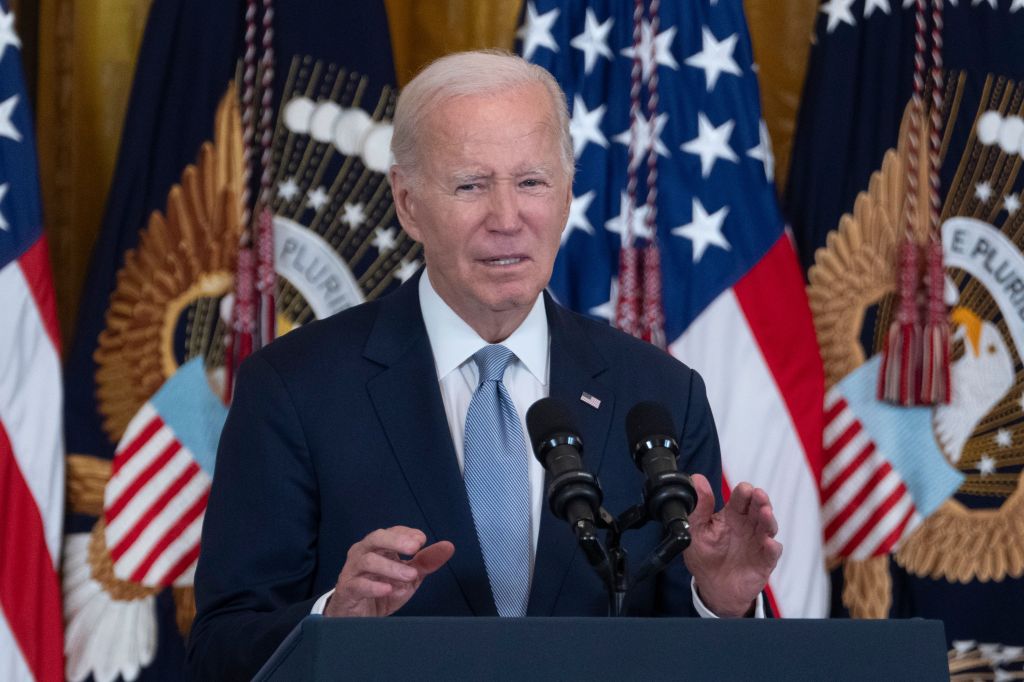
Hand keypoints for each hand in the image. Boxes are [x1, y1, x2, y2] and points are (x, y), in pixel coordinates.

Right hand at [324, 526, 454, 616]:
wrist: (358, 617)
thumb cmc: (383, 590)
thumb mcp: (409, 576)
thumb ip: (426, 561)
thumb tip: (449, 546)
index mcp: (378, 546)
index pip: (391, 531)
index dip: (406, 533)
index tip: (422, 540)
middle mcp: (363, 553)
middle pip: (376, 538)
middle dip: (395, 541)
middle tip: (414, 548)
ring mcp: (353, 571)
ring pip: (368, 561)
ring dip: (391, 567)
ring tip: (410, 575)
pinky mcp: (347, 590)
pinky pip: (358, 584)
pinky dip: (374, 586)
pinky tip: (388, 589)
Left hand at [682, 474, 781, 616]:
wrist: (713, 587)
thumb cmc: (705, 556)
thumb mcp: (696, 530)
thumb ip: (698, 507)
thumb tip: (697, 480)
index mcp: (732, 515)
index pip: (741, 498)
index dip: (744, 492)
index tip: (745, 489)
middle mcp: (748, 525)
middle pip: (758, 508)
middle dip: (760, 500)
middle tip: (758, 495)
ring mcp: (758, 542)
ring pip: (768, 526)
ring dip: (768, 519)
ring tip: (765, 512)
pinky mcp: (764, 561)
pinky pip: (772, 553)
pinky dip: (772, 547)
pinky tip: (768, 543)